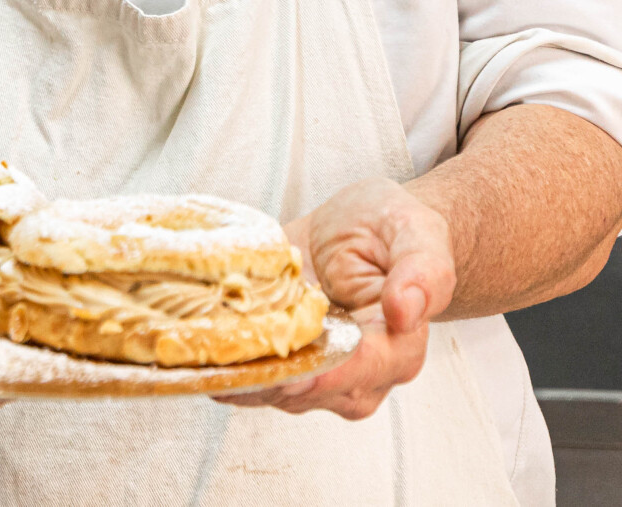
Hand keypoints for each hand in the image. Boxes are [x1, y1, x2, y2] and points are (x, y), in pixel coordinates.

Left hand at [214, 177, 453, 419]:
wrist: (363, 231)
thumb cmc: (392, 228)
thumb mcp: (415, 230)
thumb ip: (422, 271)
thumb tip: (405, 311)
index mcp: (399, 347)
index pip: (361, 372)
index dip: (323, 373)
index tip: (287, 364)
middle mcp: (362, 375)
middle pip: (311, 392)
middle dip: (269, 376)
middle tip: (224, 353)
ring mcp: (322, 377)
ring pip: (277, 393)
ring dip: (241, 375)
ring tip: (203, 351)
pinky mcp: (287, 365)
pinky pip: (255, 380)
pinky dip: (226, 369)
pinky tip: (199, 354)